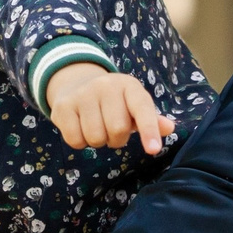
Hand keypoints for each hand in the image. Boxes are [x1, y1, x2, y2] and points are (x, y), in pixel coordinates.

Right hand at [44, 64, 175, 153]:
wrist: (77, 83)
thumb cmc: (114, 102)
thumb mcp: (134, 105)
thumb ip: (151, 119)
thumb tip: (169, 128)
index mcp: (129, 85)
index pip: (142, 108)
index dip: (149, 130)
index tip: (153, 150)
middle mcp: (105, 85)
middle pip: (117, 129)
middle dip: (117, 139)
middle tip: (113, 131)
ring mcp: (82, 94)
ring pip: (95, 138)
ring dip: (99, 141)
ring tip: (97, 127)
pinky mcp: (63, 106)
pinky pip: (75, 140)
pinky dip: (80, 142)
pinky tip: (81, 128)